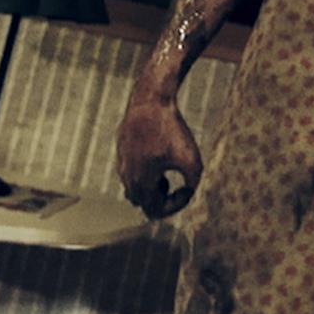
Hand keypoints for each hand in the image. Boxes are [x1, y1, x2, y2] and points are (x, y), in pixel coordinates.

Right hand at [115, 97, 203, 217]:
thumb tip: (187, 191)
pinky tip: (156, 156)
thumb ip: (192, 184)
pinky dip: (143, 170)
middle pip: (141, 203)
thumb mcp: (192, 160)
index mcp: (141, 183)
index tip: (186, 188)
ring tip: (164, 171)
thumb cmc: (172, 131)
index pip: (154, 212)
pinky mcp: (120, 148)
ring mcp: (121, 162)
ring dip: (150, 186)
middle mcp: (126, 176)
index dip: (174, 206)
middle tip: (173, 183)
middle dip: (159, 198)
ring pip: (132, 187)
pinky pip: (128, 169)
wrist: (150, 101)